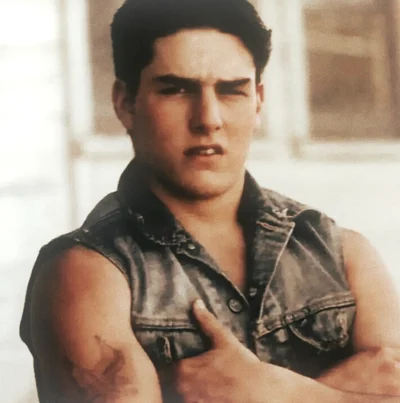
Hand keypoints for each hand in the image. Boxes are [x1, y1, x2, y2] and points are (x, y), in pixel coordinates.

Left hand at [171, 300, 316, 402]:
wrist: (262, 393)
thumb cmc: (242, 366)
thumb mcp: (223, 340)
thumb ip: (206, 322)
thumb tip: (196, 303)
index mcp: (182, 372)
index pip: (162, 372)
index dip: (167, 369)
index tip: (175, 367)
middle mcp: (182, 392)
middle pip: (167, 388)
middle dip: (174, 383)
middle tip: (190, 377)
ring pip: (177, 398)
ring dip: (183, 393)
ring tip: (199, 388)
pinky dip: (195, 400)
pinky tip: (208, 396)